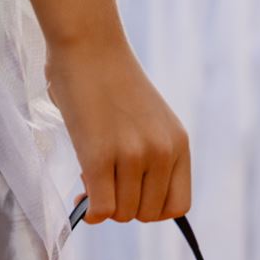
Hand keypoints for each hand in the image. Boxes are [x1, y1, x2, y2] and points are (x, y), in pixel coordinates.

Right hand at [48, 40, 190, 223]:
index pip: (177, 206)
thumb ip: (149, 158)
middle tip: (103, 182)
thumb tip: (120, 205)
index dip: (151, 208)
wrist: (88, 45)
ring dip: (103, 204)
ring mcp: (133, 154)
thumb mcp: (147, 120)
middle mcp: (162, 151)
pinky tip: (80, 197)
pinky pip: (100, 208)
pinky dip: (88, 210)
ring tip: (90, 176)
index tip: (131, 193)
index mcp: (178, 143)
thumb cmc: (110, 81)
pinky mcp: (100, 156)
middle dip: (122, 206)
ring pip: (121, 214)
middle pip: (146, 214)